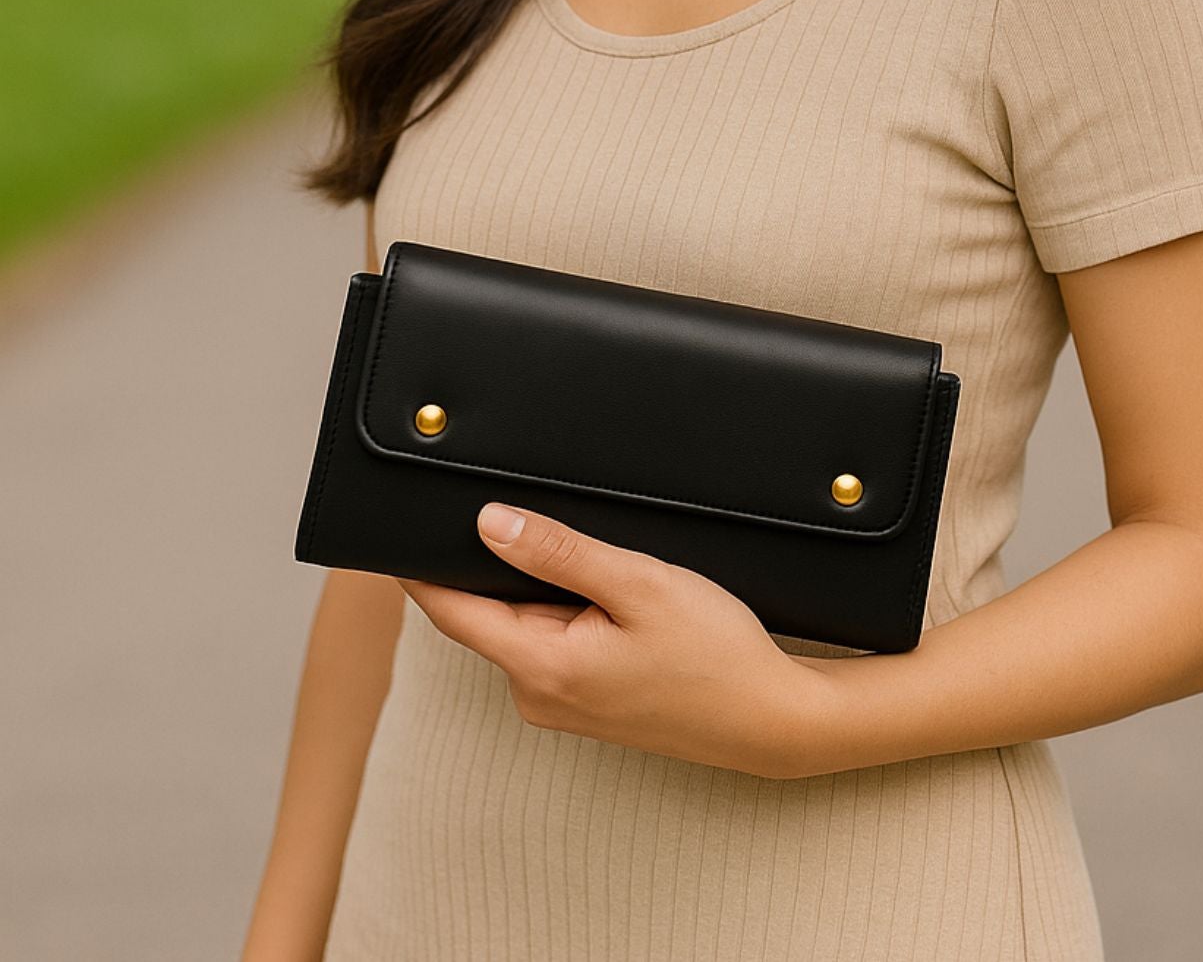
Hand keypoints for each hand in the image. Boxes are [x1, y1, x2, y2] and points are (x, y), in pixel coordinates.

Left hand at [396, 501, 831, 778]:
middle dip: (499, 561)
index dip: (419, 564)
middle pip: (487, 610)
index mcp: (539, 667)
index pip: (449, 609)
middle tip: (534, 511)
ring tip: (595, 555)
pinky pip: (552, 641)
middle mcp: (536, 694)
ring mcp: (560, 703)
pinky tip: (611, 592)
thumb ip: (558, 553)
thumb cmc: (715, 654)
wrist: (771, 720)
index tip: (402, 522)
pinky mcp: (585, 702)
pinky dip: (567, 608)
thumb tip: (488, 522)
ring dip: (542, 584)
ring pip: (524, 622)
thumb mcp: (638, 584)